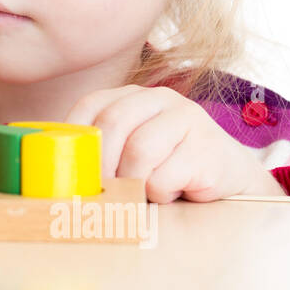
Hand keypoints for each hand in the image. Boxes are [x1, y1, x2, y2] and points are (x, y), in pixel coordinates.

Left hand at [65, 85, 283, 202]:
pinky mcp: (207, 148)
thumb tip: (60, 174)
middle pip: (113, 124)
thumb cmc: (169, 166)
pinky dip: (160, 194)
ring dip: (134, 182)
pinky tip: (172, 191)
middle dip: (102, 165)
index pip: (90, 106)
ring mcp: (187, 118)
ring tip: (144, 191)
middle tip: (103, 190)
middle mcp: (160, 98)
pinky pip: (163, 178)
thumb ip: (102, 150)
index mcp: (134, 95)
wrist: (229, 177)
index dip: (77, 139)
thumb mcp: (131, 150)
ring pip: (138, 152)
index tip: (73, 168)